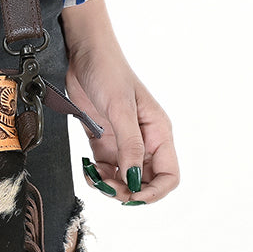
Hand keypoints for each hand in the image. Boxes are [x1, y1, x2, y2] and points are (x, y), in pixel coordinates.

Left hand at [63, 42, 179, 204]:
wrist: (84, 54)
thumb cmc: (109, 72)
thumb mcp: (120, 109)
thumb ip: (129, 145)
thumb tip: (134, 178)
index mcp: (159, 133)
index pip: (169, 175)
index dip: (153, 192)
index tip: (132, 197)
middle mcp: (144, 141)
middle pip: (145, 181)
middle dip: (128, 191)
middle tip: (108, 187)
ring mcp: (123, 141)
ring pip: (123, 178)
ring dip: (110, 184)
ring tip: (95, 176)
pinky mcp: (103, 139)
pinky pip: (105, 168)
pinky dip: (97, 174)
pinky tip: (88, 169)